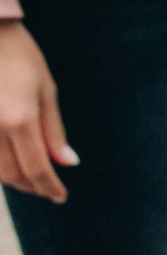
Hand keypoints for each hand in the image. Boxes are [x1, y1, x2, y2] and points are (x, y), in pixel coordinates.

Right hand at [0, 21, 73, 202]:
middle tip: (48, 189)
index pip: (36, 168)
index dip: (49, 188)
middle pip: (11, 175)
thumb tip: (67, 163)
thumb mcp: (46, 90)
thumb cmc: (20, 57)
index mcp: (19, 120)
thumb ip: (54, 131)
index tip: (61, 197)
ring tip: (32, 179)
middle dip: (32, 187)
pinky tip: (10, 164)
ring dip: (13, 180)